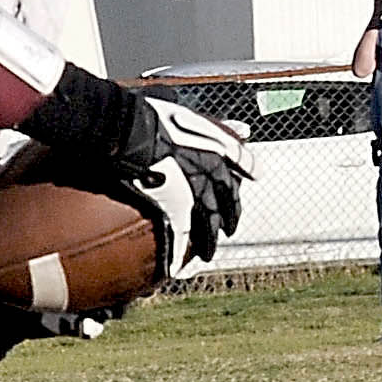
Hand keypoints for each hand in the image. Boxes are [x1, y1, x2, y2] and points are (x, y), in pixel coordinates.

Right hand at [109, 94, 252, 271]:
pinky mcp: (175, 213)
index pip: (241, 165)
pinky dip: (178, 255)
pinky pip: (179, 240)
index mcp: (217, 150)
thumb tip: (244, 128)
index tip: (250, 180)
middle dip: (229, 217)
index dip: (244, 175)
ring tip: (207, 253)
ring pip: (208, 227)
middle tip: (229, 229)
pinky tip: (177, 267)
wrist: (132, 133)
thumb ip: (217, 125)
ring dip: (208, 242)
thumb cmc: (151, 117)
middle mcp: (213, 176)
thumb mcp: (191, 114)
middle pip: (228, 203)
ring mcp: (195, 198)